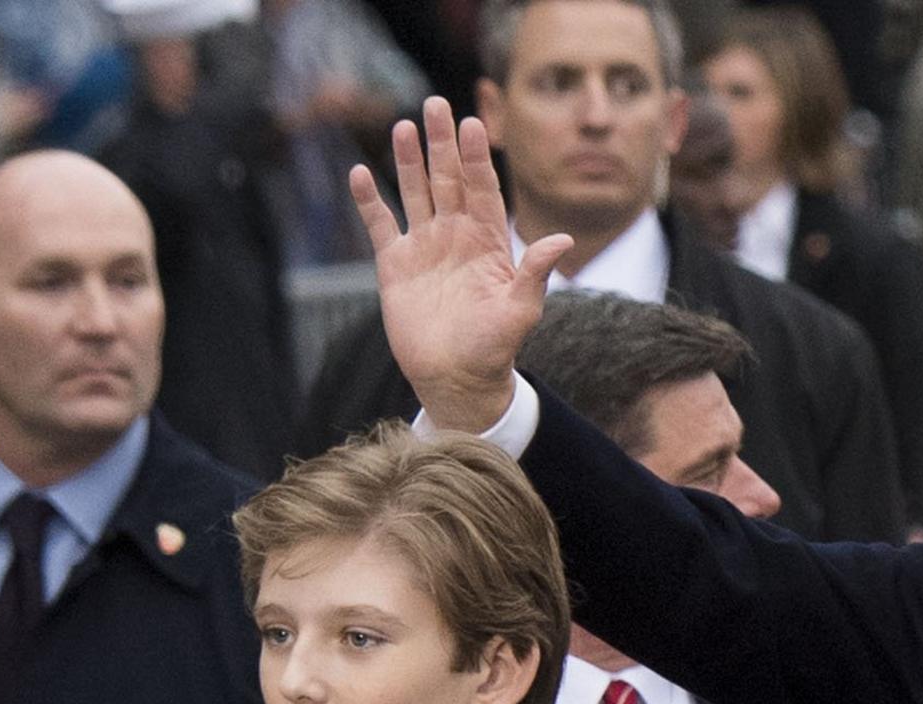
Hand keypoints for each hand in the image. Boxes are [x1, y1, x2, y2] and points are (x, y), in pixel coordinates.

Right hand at [349, 100, 567, 433]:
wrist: (457, 380)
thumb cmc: (494, 349)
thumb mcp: (520, 312)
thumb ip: (536, 274)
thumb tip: (562, 240)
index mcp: (488, 244)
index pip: (482, 190)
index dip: (476, 158)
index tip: (473, 124)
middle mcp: (456, 237)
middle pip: (448, 180)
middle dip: (442, 144)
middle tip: (436, 104)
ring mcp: (425, 247)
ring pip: (415, 192)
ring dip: (408, 161)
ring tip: (404, 127)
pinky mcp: (396, 264)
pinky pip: (380, 224)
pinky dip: (369, 201)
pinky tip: (360, 173)